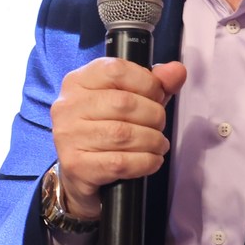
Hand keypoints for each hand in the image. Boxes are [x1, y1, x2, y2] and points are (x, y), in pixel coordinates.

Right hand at [50, 57, 187, 218]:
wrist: (79, 174)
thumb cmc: (106, 129)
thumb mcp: (129, 100)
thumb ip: (154, 84)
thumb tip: (177, 71)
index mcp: (78, 81)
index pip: (117, 70)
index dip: (147, 83)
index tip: (157, 97)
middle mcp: (67, 106)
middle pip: (124, 103)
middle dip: (154, 116)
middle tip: (159, 126)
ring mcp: (68, 136)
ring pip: (123, 134)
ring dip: (152, 141)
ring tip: (158, 144)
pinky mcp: (76, 165)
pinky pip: (120, 162)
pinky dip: (145, 162)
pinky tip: (152, 160)